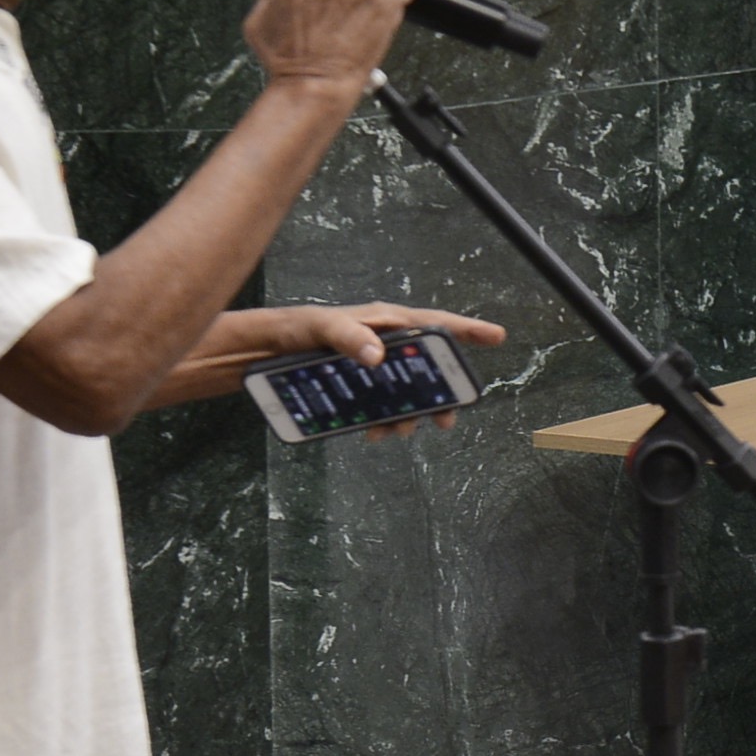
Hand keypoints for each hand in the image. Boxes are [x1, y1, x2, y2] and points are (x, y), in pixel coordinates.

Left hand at [202, 302, 506, 435]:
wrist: (258, 354)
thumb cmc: (292, 330)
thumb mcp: (319, 328)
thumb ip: (348, 337)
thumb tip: (377, 356)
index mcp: (383, 322)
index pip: (434, 324)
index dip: (467, 331)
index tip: (496, 337)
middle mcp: (382, 344)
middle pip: (426, 368)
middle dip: (440, 394)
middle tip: (447, 419)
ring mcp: (370, 368)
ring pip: (404, 394)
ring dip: (407, 416)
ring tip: (397, 432)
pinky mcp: (355, 387)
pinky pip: (379, 407)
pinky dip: (382, 422)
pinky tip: (372, 433)